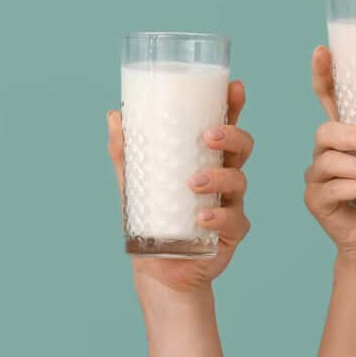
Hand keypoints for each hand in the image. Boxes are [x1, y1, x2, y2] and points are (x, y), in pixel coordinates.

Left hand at [107, 80, 253, 296]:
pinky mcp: (231, 233)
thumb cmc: (152, 219)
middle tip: (208, 136)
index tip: (234, 87)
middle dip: (231, 135)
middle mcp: (224, 177)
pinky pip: (234, 221)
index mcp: (206, 159)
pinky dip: (219, 217)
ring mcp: (231, 205)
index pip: (225, 126)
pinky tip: (202, 217)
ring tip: (193, 182)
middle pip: (242, 147)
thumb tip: (113, 115)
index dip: (233, 106)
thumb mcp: (134, 183)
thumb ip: (125, 151)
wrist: (158, 269)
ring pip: (239, 181)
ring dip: (218, 178)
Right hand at [304, 46, 355, 267]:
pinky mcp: (316, 200)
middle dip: (351, 133)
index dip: (323, 75)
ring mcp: (318, 177)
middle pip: (325, 130)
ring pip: (328, 159)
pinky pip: (332, 188)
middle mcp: (327, 153)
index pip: (329, 100)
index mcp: (347, 137)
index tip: (323, 52)